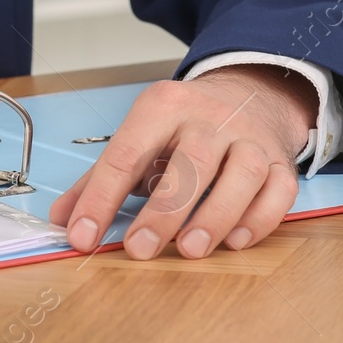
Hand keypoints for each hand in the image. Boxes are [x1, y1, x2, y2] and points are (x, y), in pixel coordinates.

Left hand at [48, 64, 318, 259]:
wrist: (250, 92)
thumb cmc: (184, 126)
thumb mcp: (139, 138)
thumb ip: (98, 179)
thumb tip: (62, 218)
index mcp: (163, 106)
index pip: (126, 153)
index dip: (101, 198)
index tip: (82, 236)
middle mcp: (209, 117)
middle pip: (190, 161)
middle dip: (164, 211)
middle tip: (140, 250)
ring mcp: (250, 138)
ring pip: (243, 173)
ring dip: (216, 215)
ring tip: (191, 250)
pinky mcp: (280, 160)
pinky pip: (279, 189)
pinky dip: (260, 219)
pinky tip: (235, 242)